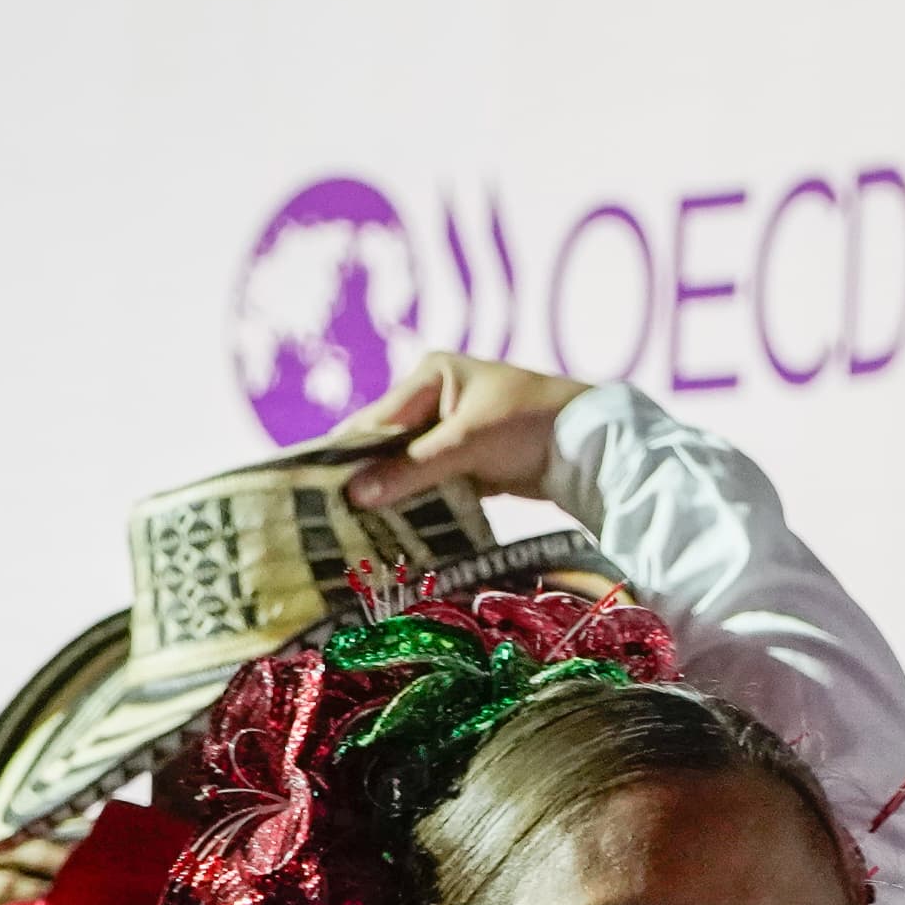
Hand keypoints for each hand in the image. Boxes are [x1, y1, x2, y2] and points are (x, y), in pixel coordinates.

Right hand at [338, 354, 588, 511]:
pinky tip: (392, 528)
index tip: (314, 488)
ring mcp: (450, 432)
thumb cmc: (529, 424)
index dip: (346, 454)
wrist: (591, 446)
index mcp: (431, 376)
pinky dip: (415, 502)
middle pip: (386, 444)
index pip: (375, 419)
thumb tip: (356, 494)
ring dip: (388, 494)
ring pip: (406, 467)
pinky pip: (429, 483)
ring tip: (351, 527)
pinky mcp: (466, 462)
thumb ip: (413, 469)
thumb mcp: (467, 443)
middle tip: (328, 515)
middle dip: (364, 477)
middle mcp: (435, 399)